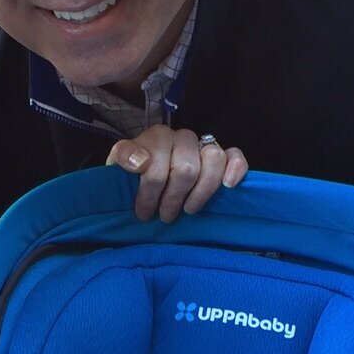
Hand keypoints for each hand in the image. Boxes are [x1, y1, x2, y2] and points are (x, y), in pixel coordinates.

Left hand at [109, 125, 247, 221]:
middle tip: (164, 216)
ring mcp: (203, 145)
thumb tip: (140, 162)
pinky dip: (235, 169)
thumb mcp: (117, 168)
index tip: (143, 212)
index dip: (149, 190)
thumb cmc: (133, 178)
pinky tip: (228, 186)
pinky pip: (235, 156)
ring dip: (201, 191)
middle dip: (173, 197)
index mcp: (156, 137)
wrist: (145, 180)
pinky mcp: (223, 156)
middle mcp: (181, 138)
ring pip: (213, 160)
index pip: (156, 160)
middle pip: (186, 167)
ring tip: (188, 210)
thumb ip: (123, 158)